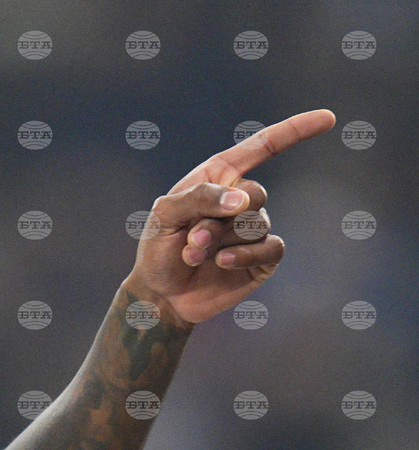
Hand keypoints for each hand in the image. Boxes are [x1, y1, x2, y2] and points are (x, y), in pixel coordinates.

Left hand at [127, 109, 335, 323]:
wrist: (161, 294)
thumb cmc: (158, 249)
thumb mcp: (165, 215)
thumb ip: (199, 197)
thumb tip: (244, 200)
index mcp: (218, 178)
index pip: (261, 148)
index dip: (295, 131)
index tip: (328, 118)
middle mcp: (240, 200)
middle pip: (255, 194)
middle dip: (218, 219)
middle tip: (191, 238)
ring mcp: (254, 229)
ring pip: (257, 224)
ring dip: (221, 240)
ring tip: (192, 254)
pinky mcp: (263, 258)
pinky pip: (270, 247)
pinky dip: (245, 255)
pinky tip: (222, 262)